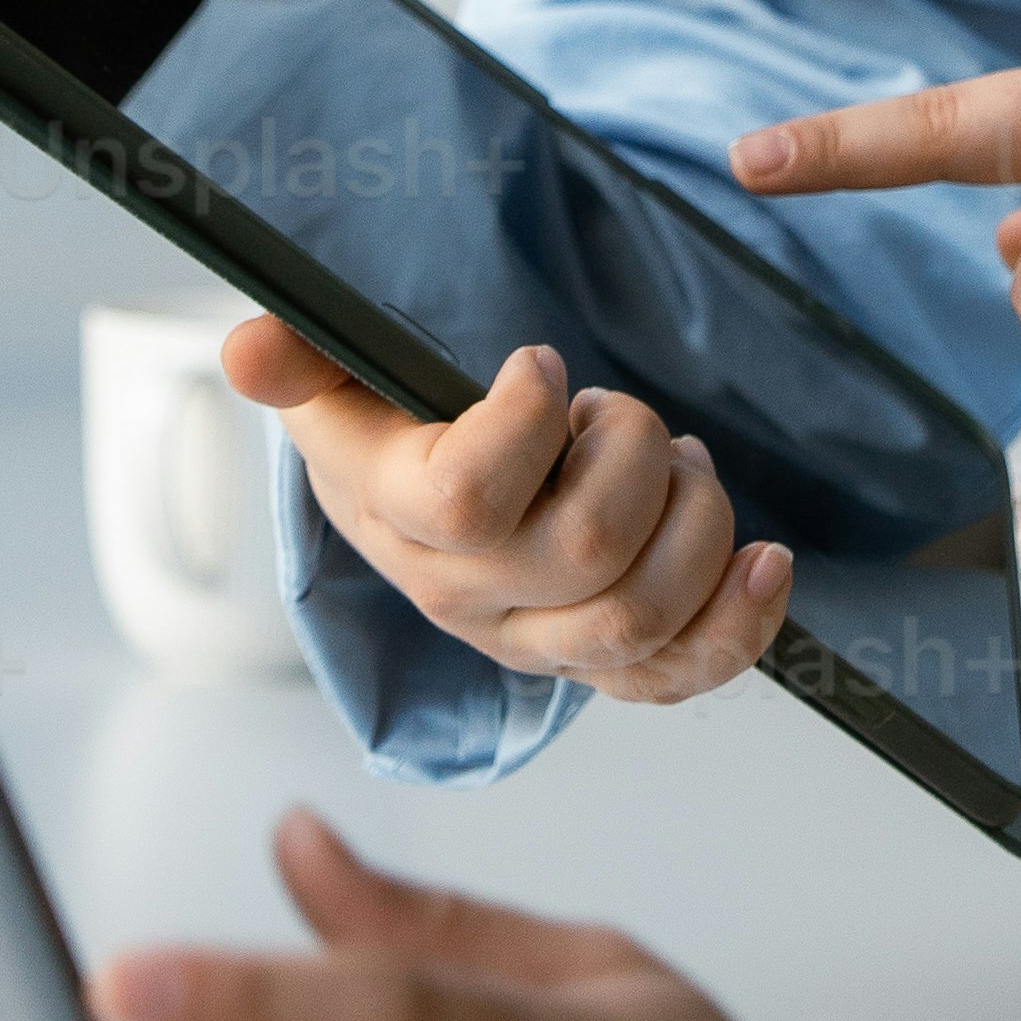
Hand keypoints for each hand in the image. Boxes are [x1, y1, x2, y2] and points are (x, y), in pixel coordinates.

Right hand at [220, 315, 792, 704]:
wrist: (418, 514)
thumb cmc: (395, 433)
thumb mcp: (338, 386)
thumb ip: (300, 361)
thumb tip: (251, 344)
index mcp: (403, 523)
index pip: (469, 496)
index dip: (528, 417)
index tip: (540, 365)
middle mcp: (470, 600)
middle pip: (586, 545)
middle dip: (632, 448)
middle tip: (614, 415)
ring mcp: (539, 644)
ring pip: (641, 611)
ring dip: (692, 514)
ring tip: (674, 462)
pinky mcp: (602, 666)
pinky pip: (679, 677)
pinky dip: (740, 625)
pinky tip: (769, 560)